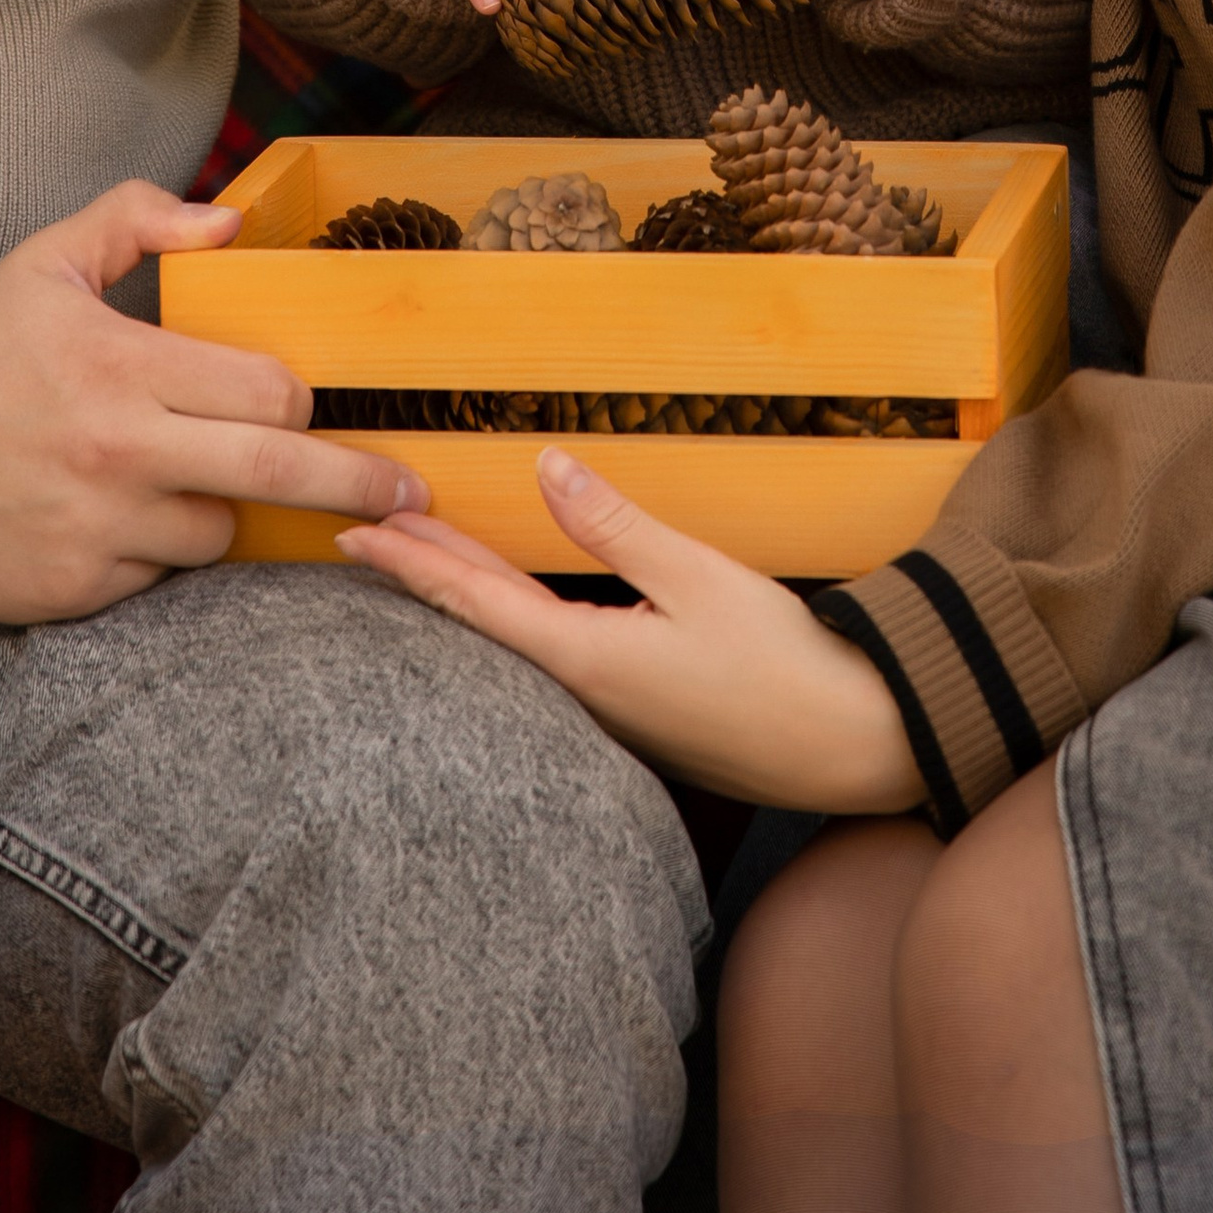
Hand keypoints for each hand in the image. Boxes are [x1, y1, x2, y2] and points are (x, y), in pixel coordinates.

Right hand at [0, 182, 428, 623]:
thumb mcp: (50, 257)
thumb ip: (142, 218)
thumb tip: (233, 223)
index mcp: (125, 366)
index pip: (269, 392)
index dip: (300, 399)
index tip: (311, 405)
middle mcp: (119, 453)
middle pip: (278, 476)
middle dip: (360, 487)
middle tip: (414, 497)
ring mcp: (95, 529)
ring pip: (215, 537)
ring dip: (221, 514)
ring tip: (177, 483)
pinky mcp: (68, 590)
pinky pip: (151, 581)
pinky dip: (151, 556)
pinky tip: (112, 520)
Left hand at [340, 454, 923, 809]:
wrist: (856, 745)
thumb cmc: (785, 664)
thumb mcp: (698, 576)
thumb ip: (615, 524)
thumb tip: (545, 467)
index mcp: (587, 661)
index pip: (476, 602)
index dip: (413, 564)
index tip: (356, 536)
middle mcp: (585, 697)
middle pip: (484, 625)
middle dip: (425, 575)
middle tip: (362, 539)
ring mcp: (612, 714)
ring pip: (517, 645)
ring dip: (469, 597)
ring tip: (426, 559)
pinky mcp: (642, 717)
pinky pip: (555, 661)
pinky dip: (517, 622)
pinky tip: (515, 610)